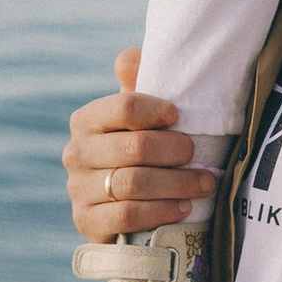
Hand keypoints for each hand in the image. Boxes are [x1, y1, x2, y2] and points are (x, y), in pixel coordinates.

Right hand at [64, 50, 215, 240]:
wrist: (123, 205)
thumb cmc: (140, 150)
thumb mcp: (141, 117)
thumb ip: (138, 83)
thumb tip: (129, 59)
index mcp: (87, 120)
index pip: (124, 107)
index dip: (156, 110)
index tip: (179, 116)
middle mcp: (76, 153)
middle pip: (134, 147)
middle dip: (175, 151)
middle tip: (199, 154)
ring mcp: (78, 189)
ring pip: (133, 183)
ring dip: (177, 183)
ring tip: (205, 183)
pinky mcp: (87, 222)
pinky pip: (127, 215)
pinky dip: (161, 211)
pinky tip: (184, 208)